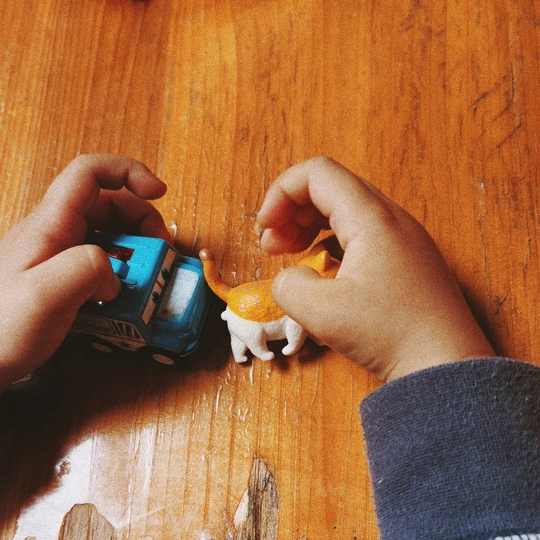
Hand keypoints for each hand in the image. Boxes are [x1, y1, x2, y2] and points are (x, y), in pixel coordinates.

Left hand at [0, 154, 171, 389]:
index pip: (90, 174)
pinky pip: (102, 264)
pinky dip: (123, 273)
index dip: (128, 172)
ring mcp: (59, 257)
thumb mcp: (45, 297)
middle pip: (109, 204)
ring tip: (148, 278)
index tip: (159, 193)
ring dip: (137, 251)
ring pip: (110, 235)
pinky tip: (126, 298)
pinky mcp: (63, 279)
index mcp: (51, 225)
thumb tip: (115, 274)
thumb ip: (87, 269)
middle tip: (162, 253)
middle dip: (143, 221)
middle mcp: (56, 234)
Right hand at [257, 157, 493, 380]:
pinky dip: (331, 241)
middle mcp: (390, 218)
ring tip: (291, 255)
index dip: (280, 193)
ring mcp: (401, 237)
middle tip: (272, 247)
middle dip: (291, 210)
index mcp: (371, 219)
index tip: (264, 227)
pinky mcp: (404, 257)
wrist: (446, 364)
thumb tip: (290, 277)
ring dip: (309, 225)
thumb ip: (288, 286)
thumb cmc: (392, 335)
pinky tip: (322, 269)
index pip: (316, 174)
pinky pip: (360, 232)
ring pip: (344, 209)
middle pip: (329, 188)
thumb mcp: (322, 314)